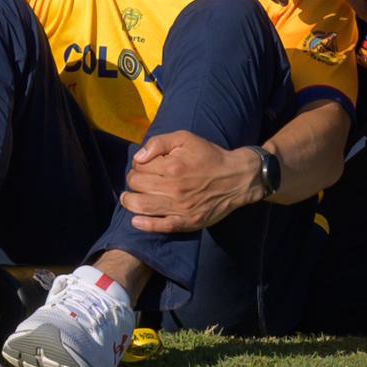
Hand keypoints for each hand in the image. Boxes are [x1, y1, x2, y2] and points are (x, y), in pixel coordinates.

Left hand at [122, 132, 263, 234]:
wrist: (238, 178)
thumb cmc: (210, 156)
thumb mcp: (185, 138)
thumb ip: (158, 143)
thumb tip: (138, 158)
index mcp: (171, 167)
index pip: (138, 168)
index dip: (137, 165)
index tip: (144, 166)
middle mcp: (174, 188)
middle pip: (137, 186)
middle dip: (133, 181)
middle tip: (138, 181)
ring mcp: (181, 207)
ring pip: (142, 206)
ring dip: (130, 202)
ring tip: (128, 198)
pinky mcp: (188, 222)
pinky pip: (162, 227)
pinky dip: (145, 225)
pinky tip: (135, 221)